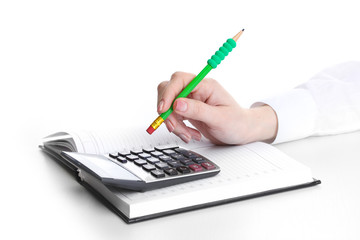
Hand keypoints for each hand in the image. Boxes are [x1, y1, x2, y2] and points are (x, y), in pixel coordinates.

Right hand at [157, 72, 277, 144]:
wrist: (243, 132)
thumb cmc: (237, 123)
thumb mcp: (219, 118)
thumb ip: (198, 110)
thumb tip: (177, 104)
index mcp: (205, 85)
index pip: (179, 81)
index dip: (168, 93)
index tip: (163, 110)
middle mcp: (196, 90)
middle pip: (169, 91)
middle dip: (167, 111)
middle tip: (173, 127)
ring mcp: (191, 100)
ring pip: (169, 106)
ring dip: (173, 123)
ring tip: (188, 135)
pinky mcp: (188, 111)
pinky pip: (173, 116)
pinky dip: (177, 127)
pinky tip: (190, 134)